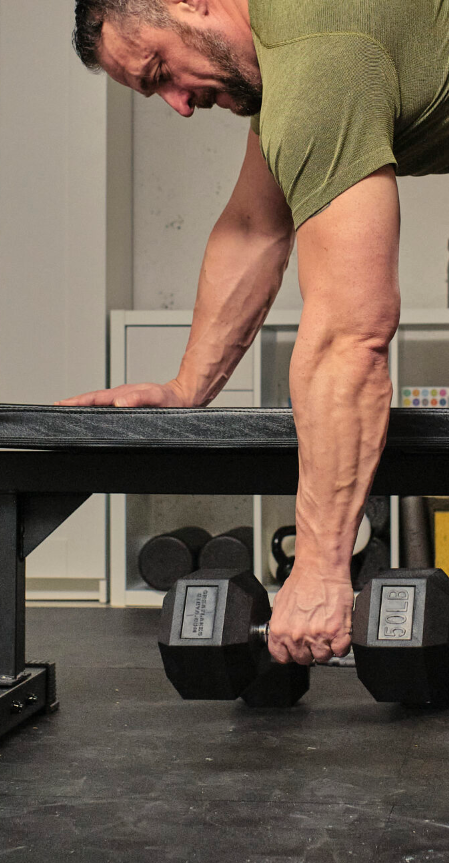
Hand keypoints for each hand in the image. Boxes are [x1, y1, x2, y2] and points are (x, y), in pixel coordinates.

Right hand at [54, 379, 188, 407]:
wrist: (186, 396)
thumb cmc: (173, 399)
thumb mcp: (158, 398)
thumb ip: (139, 398)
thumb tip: (119, 402)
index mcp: (124, 393)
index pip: (95, 397)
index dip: (78, 401)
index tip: (62, 403)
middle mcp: (122, 396)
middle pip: (92, 399)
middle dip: (74, 403)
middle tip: (58, 407)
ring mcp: (125, 400)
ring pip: (99, 403)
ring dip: (84, 406)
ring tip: (69, 411)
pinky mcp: (129, 405)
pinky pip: (108, 407)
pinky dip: (97, 409)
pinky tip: (93, 415)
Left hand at [268, 566, 353, 664]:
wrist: (320, 567)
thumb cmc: (302, 581)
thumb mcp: (280, 604)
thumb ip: (281, 624)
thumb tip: (282, 636)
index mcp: (279, 630)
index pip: (281, 657)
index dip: (291, 653)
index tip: (296, 648)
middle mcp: (296, 635)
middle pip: (304, 660)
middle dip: (310, 650)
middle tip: (315, 635)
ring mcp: (317, 636)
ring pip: (323, 657)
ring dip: (327, 647)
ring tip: (327, 630)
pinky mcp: (337, 632)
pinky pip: (341, 651)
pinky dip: (342, 644)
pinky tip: (338, 632)